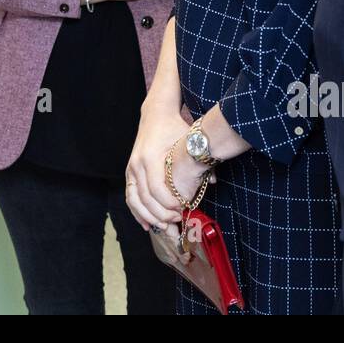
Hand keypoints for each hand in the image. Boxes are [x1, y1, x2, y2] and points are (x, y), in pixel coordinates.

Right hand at [125, 108, 193, 236]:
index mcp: (150, 158)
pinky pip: (130, 197)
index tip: (183, 211)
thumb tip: (213, 183)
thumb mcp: (188, 141)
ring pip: (135, 201)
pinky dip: (138, 212)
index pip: (157, 190)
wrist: (155, 115)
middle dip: (162, 215)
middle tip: (177, 222)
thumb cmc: (174, 127)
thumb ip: (200, 162)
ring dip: (150, 217)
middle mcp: (137, 165)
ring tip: (165, 227)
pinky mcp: (130, 172)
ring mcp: (131, 169)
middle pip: (146, 199)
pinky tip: (148, 224)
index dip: (170, 204)